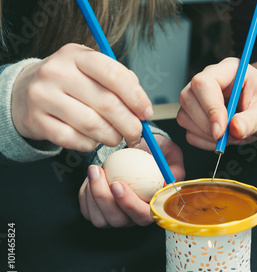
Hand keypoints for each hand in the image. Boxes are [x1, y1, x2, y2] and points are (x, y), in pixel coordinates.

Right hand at [12, 43, 152, 150]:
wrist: (23, 92)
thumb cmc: (69, 83)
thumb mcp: (90, 70)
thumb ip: (118, 82)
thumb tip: (143, 108)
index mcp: (76, 55)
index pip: (115, 75)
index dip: (137, 98)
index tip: (147, 113)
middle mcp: (57, 72)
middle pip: (107, 104)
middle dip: (130, 124)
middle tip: (136, 133)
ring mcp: (44, 97)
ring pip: (93, 126)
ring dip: (112, 137)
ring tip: (116, 137)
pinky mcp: (37, 122)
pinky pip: (76, 141)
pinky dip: (92, 144)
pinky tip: (93, 139)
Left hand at [78, 136, 184, 227]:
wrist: (137, 151)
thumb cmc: (155, 153)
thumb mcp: (170, 154)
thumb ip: (174, 167)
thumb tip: (170, 179)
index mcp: (153, 207)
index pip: (143, 215)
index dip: (129, 204)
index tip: (117, 184)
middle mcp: (134, 217)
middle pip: (118, 220)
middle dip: (103, 198)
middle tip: (99, 173)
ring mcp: (116, 217)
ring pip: (100, 219)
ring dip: (92, 195)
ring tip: (94, 170)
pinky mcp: (100, 213)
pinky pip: (88, 211)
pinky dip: (85, 194)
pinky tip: (92, 176)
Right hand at [177, 57, 256, 149]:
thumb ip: (253, 120)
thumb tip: (235, 129)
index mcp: (228, 70)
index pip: (204, 82)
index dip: (210, 107)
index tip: (221, 130)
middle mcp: (209, 80)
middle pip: (187, 98)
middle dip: (206, 124)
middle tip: (228, 135)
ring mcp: (199, 98)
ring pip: (184, 116)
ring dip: (206, 134)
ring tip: (231, 135)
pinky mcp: (196, 115)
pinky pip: (189, 132)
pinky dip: (205, 141)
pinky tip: (223, 138)